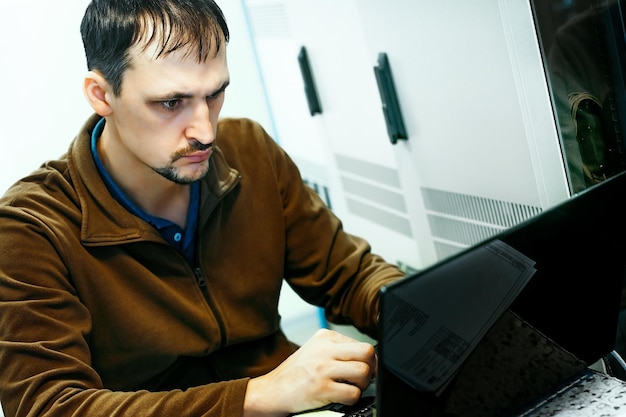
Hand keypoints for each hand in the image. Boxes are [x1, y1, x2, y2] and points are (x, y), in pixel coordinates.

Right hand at [242, 328, 376, 416]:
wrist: (272, 390)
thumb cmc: (295, 373)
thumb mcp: (315, 350)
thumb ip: (337, 349)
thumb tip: (367, 357)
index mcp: (325, 337)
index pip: (361, 344)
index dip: (367, 360)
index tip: (363, 368)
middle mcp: (325, 350)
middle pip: (367, 353)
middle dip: (371, 368)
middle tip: (363, 378)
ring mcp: (323, 369)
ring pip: (363, 372)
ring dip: (363, 384)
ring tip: (352, 387)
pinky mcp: (321, 389)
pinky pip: (353, 393)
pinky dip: (352, 398)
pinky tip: (341, 397)